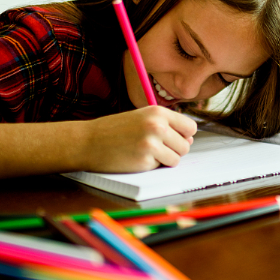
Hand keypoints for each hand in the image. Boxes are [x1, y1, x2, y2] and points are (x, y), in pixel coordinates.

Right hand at [81, 106, 197, 172]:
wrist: (88, 142)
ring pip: (177, 158)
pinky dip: (152, 166)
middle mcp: (158, 125)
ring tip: (146, 152)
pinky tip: (137, 158)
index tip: (173, 138)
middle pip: (186, 145)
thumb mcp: (142, 117)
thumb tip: (189, 140)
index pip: (190, 127)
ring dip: (165, 159)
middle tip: (155, 147)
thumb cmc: (115, 130)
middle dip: (174, 149)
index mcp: (158, 112)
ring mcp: (151, 144)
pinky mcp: (145, 161)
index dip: (184, 135)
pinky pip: (161, 167)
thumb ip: (167, 125)